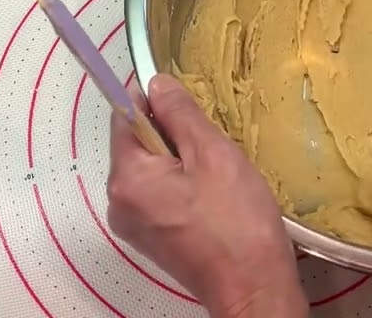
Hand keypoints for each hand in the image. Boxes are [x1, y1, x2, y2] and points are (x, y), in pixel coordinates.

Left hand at [106, 74, 307, 317]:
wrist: (253, 288)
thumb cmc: (236, 223)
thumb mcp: (212, 154)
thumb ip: (179, 113)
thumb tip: (156, 83)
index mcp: (126, 178)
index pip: (124, 118)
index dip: (152, 102)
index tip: (184, 104)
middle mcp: (118, 202)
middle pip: (136, 145)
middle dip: (171, 136)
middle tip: (210, 148)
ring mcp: (132, 224)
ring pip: (149, 170)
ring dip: (179, 162)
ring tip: (214, 176)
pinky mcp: (150, 239)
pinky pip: (157, 195)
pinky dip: (179, 186)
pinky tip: (210, 197)